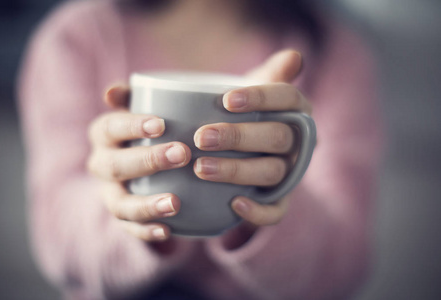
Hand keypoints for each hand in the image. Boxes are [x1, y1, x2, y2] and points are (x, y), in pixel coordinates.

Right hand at [87, 86, 191, 240]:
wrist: (146, 162)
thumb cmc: (151, 128)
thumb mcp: (144, 108)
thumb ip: (134, 96)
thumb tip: (111, 92)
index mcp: (103, 135)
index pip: (109, 128)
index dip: (131, 126)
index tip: (161, 123)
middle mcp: (101, 165)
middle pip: (114, 166)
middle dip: (147, 161)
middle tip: (182, 154)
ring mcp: (110, 194)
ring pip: (119, 204)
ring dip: (146, 204)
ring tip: (175, 203)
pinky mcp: (123, 218)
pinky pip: (130, 229)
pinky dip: (147, 231)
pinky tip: (168, 230)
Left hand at [193, 49, 311, 227]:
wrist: (242, 151)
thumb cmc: (243, 116)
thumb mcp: (252, 93)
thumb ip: (269, 75)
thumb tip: (293, 57)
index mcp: (295, 111)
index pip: (288, 98)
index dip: (261, 97)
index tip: (226, 99)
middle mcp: (298, 143)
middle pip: (276, 137)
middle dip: (239, 137)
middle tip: (201, 137)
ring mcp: (290, 173)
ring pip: (272, 172)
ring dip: (237, 171)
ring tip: (201, 168)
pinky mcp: (280, 200)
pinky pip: (277, 211)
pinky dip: (258, 210)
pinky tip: (233, 203)